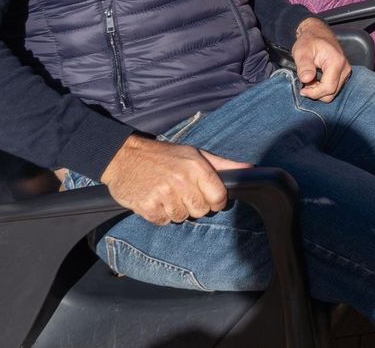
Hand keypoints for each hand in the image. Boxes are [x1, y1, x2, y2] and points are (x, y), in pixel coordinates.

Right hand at [99, 135, 250, 225]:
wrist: (124, 157)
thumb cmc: (165, 155)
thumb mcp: (195, 154)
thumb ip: (223, 164)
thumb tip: (250, 170)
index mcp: (196, 167)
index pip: (219, 197)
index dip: (216, 201)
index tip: (208, 197)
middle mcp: (181, 181)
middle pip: (201, 211)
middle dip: (195, 205)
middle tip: (183, 192)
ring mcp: (163, 195)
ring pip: (182, 218)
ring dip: (176, 210)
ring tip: (167, 194)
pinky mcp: (147, 207)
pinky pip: (163, 221)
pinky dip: (160, 214)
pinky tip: (156, 200)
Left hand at [290, 17, 350, 100]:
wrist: (317, 33)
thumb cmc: (309, 41)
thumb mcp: (302, 52)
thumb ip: (304, 66)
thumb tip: (307, 80)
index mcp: (336, 62)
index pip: (328, 88)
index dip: (314, 93)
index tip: (302, 90)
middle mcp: (345, 68)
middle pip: (331, 93)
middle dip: (316, 92)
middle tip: (305, 84)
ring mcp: (345, 71)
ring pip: (333, 92)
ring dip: (319, 91)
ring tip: (310, 80)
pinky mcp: (343, 73)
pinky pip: (334, 88)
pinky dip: (323, 88)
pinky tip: (315, 80)